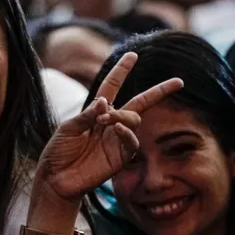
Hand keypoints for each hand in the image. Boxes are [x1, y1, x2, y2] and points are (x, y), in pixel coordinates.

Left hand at [36, 52, 182, 202]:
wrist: (55, 179)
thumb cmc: (58, 152)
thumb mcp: (68, 128)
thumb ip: (87, 115)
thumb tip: (105, 101)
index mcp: (96, 112)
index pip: (112, 87)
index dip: (122, 71)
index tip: (133, 55)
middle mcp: (110, 124)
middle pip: (140, 103)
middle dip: (159, 92)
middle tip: (178, 82)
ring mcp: (117, 140)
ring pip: (135, 119)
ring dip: (123, 115)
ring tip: (105, 120)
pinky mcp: (120, 158)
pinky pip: (131, 142)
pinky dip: (126, 132)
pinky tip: (116, 128)